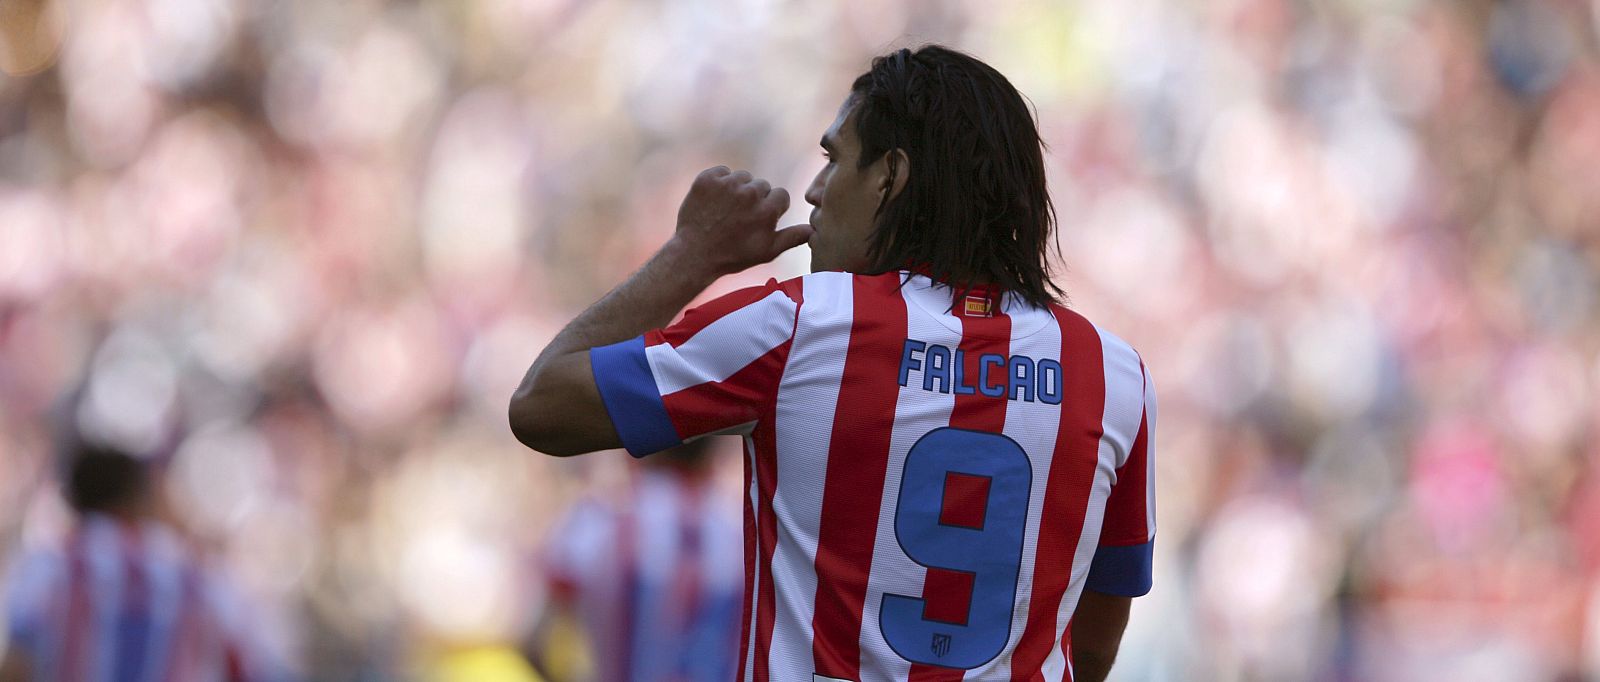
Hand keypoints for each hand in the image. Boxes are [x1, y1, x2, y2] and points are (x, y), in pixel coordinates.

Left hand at [669, 166, 813, 276]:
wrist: (694, 254)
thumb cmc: (734, 256)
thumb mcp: (767, 252)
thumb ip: (793, 237)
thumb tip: (814, 230)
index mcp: (767, 209)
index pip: (781, 195)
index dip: (771, 209)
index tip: (757, 222)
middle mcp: (750, 193)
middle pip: (762, 186)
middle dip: (755, 199)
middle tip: (739, 219)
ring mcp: (727, 184)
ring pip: (743, 177)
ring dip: (738, 190)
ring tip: (726, 211)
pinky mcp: (708, 178)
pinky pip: (722, 172)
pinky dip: (719, 183)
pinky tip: (714, 202)